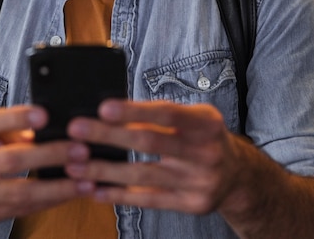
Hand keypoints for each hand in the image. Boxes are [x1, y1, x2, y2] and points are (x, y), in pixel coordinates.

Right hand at [0, 105, 89, 229]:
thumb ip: (9, 125)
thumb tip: (50, 121)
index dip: (16, 118)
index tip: (46, 115)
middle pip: (9, 161)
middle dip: (49, 155)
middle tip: (80, 149)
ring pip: (17, 192)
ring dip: (56, 186)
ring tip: (85, 178)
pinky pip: (18, 211)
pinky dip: (46, 202)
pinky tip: (68, 193)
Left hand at [65, 99, 241, 214]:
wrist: (238, 175)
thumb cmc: (205, 137)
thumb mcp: (195, 117)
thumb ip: (161, 114)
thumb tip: (112, 111)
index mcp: (205, 123)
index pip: (165, 113)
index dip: (134, 111)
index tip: (103, 107)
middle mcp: (205, 151)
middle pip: (149, 142)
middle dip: (109, 136)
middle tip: (77, 130)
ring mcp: (198, 180)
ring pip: (143, 174)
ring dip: (105, 169)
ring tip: (75, 164)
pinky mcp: (190, 204)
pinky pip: (149, 200)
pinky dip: (119, 194)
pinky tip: (95, 190)